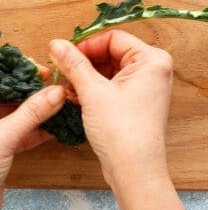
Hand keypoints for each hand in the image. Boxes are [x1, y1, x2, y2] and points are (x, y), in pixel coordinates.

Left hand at [0, 51, 64, 209]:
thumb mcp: (2, 136)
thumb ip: (32, 112)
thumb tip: (58, 91)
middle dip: (14, 73)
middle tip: (39, 66)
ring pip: (6, 103)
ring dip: (27, 99)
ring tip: (52, 88)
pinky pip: (15, 124)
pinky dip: (31, 122)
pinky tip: (53, 118)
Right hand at [49, 30, 172, 187]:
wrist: (134, 171)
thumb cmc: (122, 131)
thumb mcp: (92, 92)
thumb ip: (73, 64)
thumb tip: (56, 44)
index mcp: (151, 60)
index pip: (113, 38)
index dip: (86, 45)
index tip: (64, 53)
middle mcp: (152, 71)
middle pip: (110, 53)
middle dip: (84, 62)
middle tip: (63, 71)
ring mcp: (144, 87)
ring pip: (108, 70)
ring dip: (85, 77)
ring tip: (67, 87)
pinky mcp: (135, 102)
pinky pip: (111, 85)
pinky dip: (92, 89)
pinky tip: (75, 97)